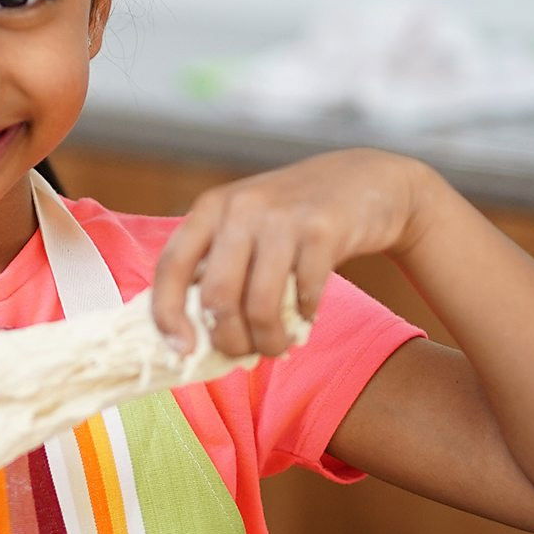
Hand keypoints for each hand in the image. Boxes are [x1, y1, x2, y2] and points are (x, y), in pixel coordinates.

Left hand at [151, 148, 436, 356]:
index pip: (172, 266)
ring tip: (277, 346)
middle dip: (228, 340)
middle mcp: (240, 208)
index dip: (167, 314)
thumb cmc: (294, 217)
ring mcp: (281, 217)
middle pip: (217, 297)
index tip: (182, 350)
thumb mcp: (245, 225)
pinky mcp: (322, 229)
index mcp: (211, 208)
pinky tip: (307, 315)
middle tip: (244, 353)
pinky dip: (304, 318)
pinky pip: (304, 295)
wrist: (366, 180)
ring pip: (259, 305)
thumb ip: (218, 267)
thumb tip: (193, 337)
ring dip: (268, 341)